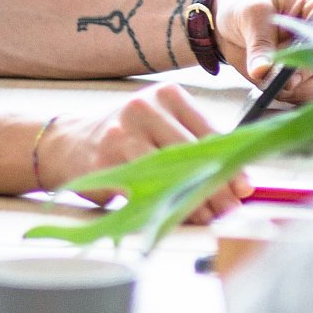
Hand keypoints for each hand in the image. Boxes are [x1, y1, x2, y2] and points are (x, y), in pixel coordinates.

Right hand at [41, 84, 246, 222]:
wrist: (68, 144)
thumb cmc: (122, 138)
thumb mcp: (158, 126)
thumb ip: (193, 144)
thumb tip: (237, 181)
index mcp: (166, 95)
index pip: (208, 131)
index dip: (230, 163)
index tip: (244, 188)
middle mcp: (144, 107)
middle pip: (192, 153)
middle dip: (215, 186)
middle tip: (229, 209)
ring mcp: (123, 132)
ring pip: (171, 172)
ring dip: (193, 199)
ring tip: (207, 216)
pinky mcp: (107, 159)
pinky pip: (144, 187)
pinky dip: (164, 204)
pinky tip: (175, 215)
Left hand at [207, 0, 312, 98]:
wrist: (227, 24)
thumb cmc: (244, 5)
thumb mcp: (250, 15)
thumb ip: (260, 43)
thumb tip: (263, 70)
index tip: (301, 54)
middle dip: (305, 74)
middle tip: (282, 79)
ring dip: (297, 90)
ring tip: (270, 83)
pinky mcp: (301, 81)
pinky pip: (304, 97)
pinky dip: (288, 98)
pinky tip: (271, 92)